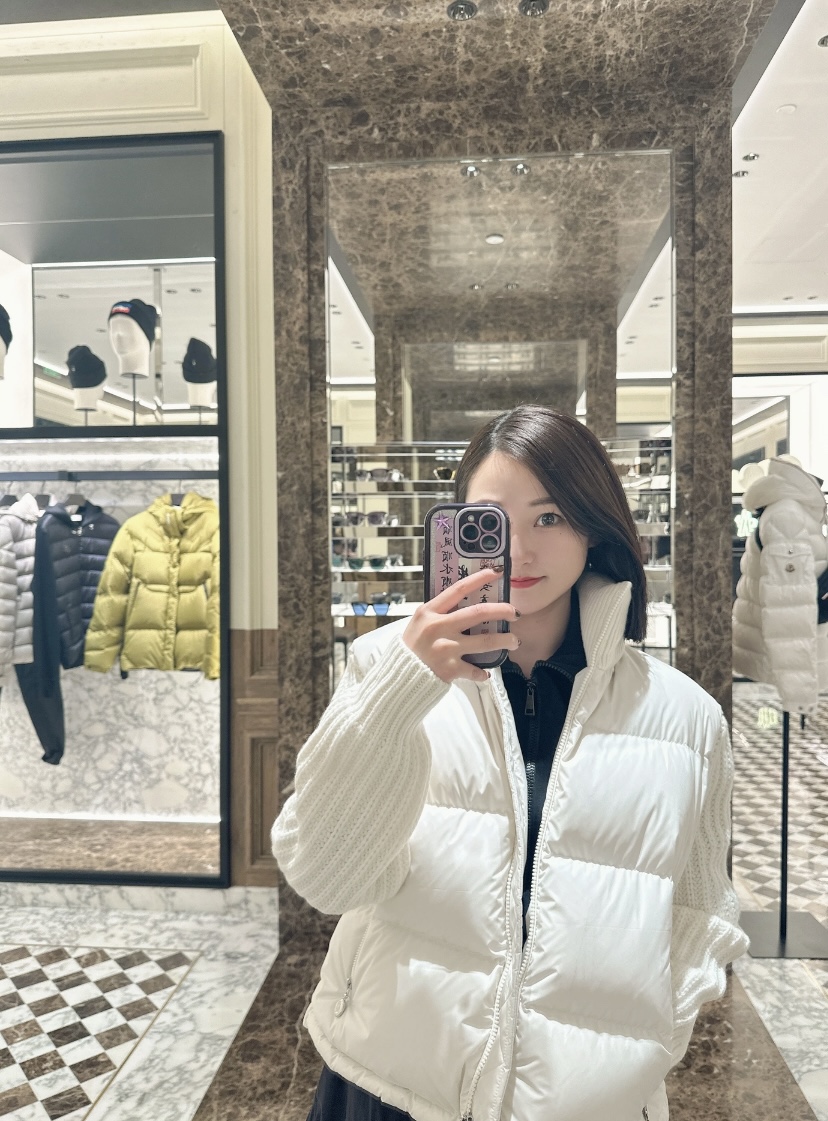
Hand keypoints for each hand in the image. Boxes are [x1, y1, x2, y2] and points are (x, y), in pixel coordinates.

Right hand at [403, 567, 519, 683]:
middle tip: (514, 612)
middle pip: (478, 613)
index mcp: (430, 611)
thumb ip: (440, 612)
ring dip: (504, 640)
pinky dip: (482, 673)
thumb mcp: (420, 621)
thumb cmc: (412, 645)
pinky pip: (474, 670)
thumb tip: (466, 601)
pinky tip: (485, 673)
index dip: (479, 579)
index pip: (458, 589)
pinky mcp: (449, 669)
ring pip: (484, 641)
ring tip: (514, 641)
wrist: (398, 674)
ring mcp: (445, 648)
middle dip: (501, 610)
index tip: (496, 572)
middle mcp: (439, 627)